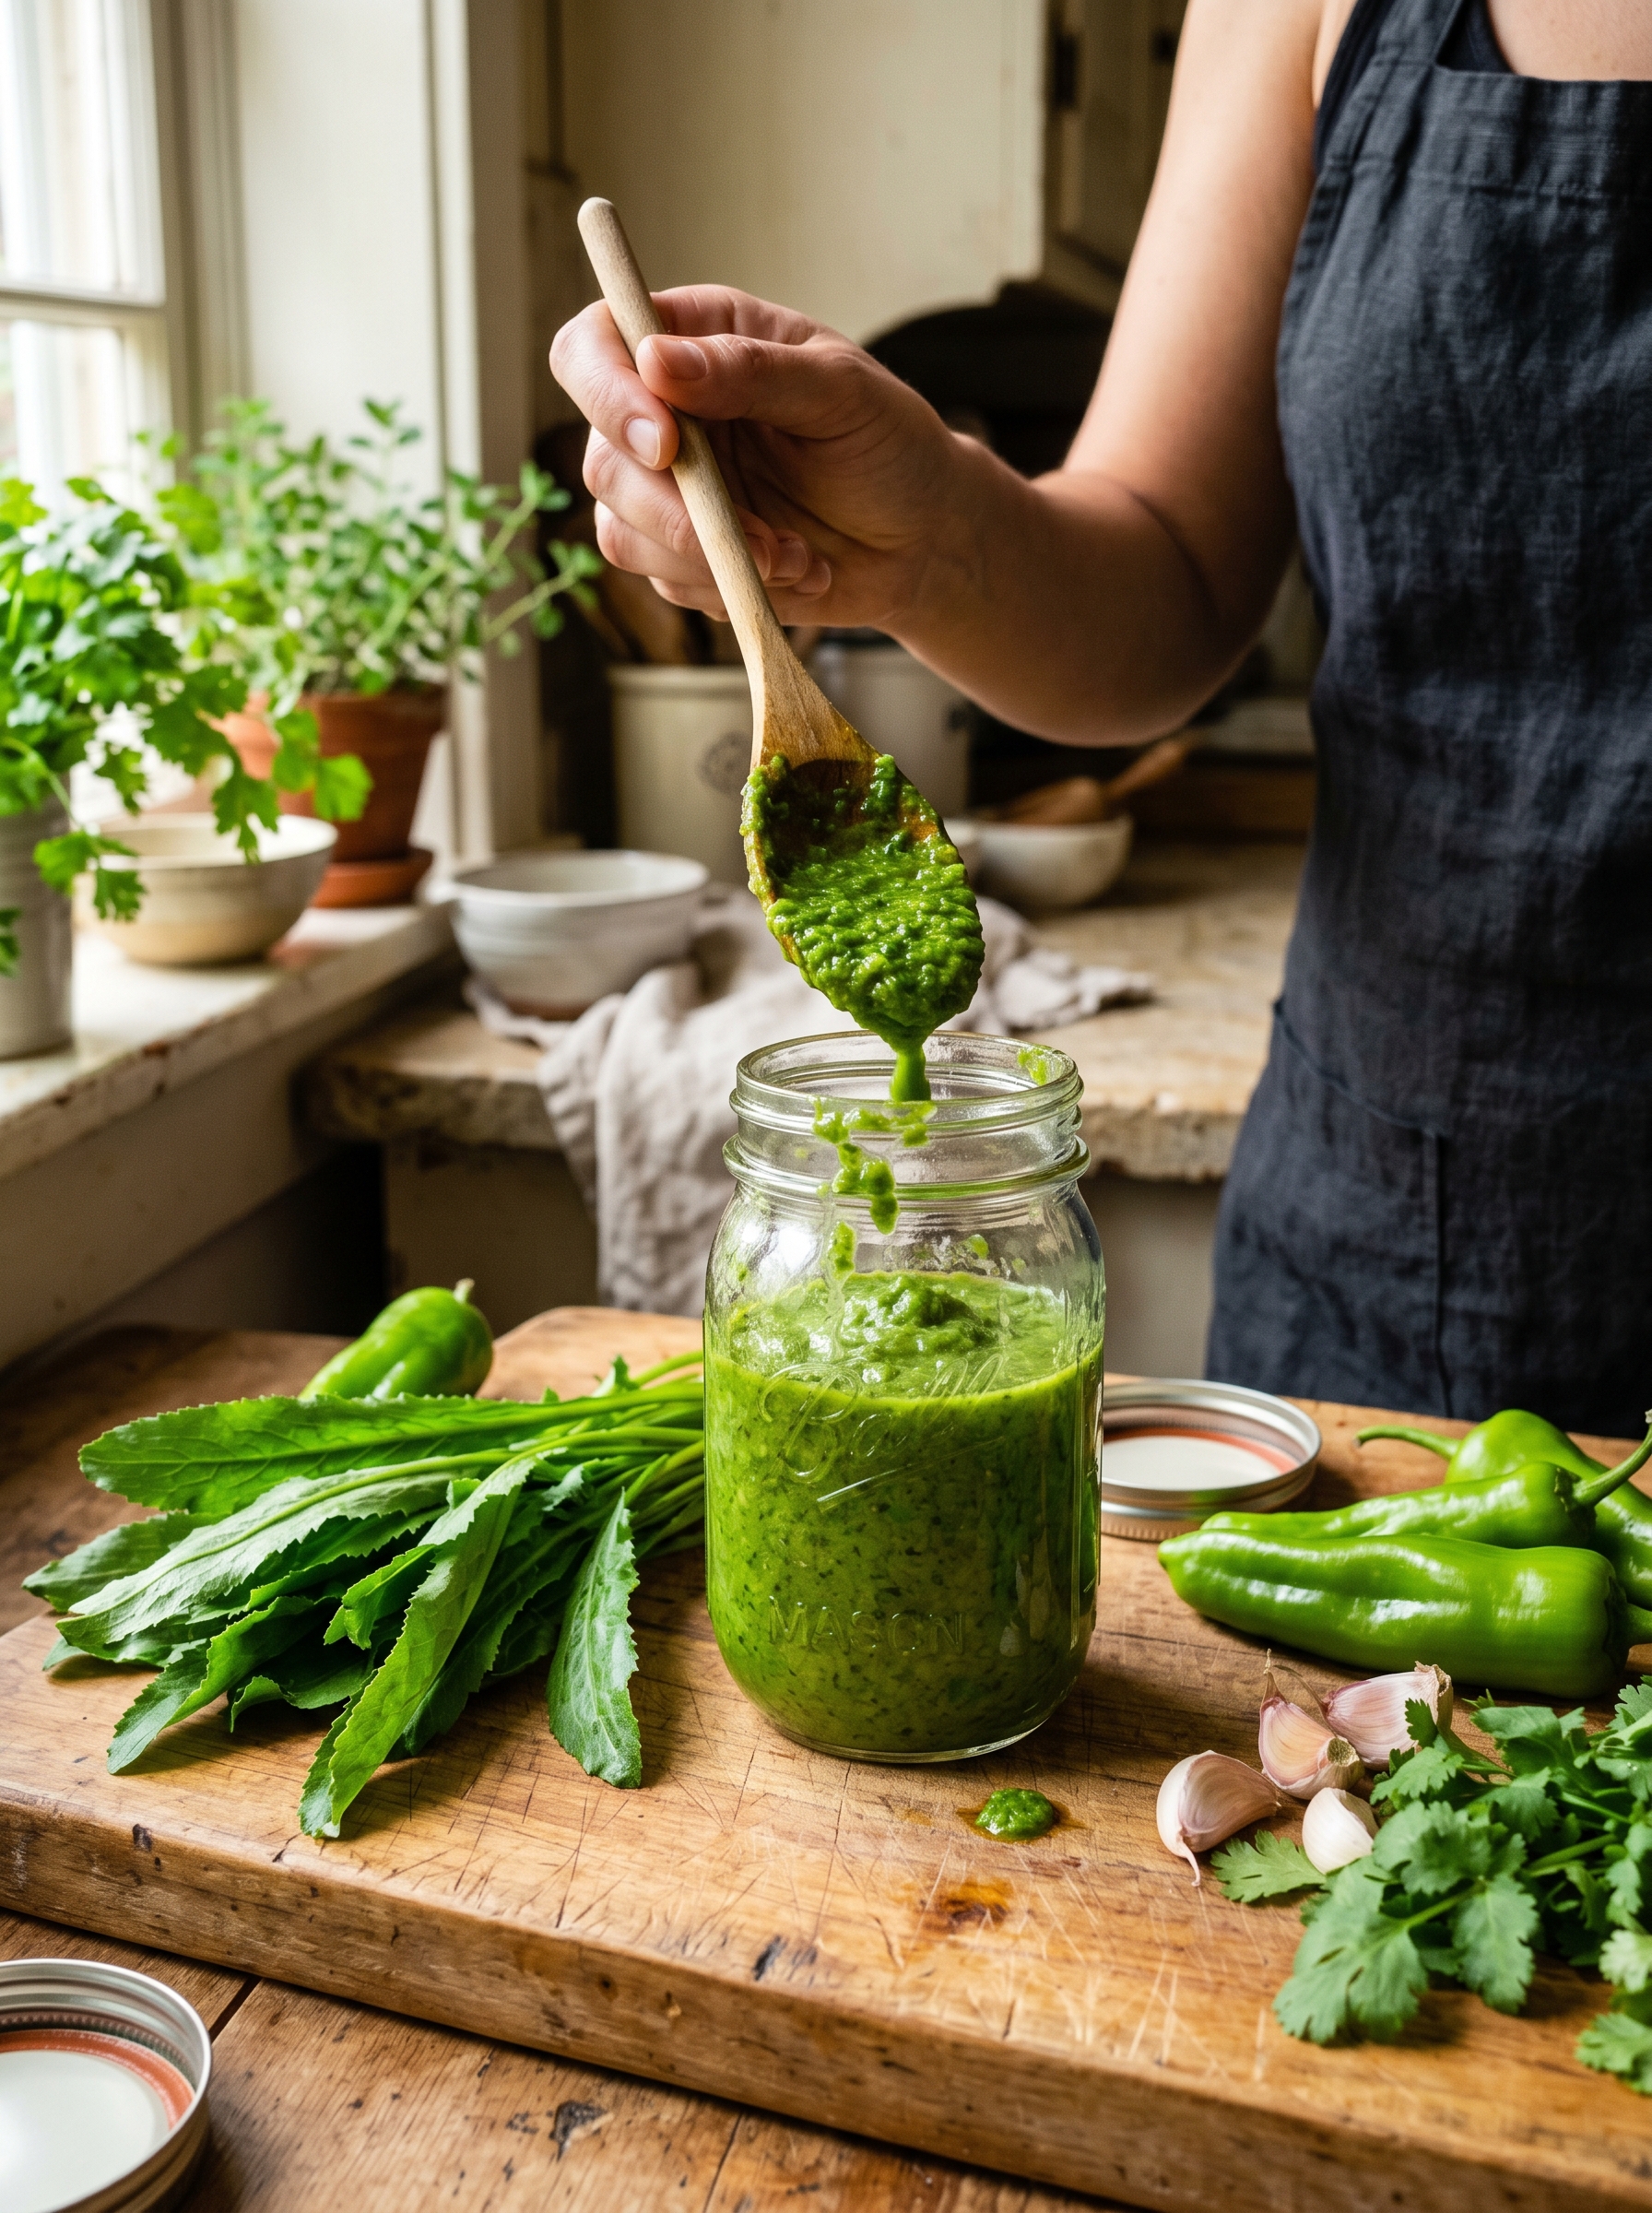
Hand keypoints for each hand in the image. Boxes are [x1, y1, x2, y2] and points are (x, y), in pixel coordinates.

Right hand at [549, 286, 966, 630]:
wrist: (923, 540)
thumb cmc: (890, 446)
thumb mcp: (840, 391)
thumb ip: (752, 371)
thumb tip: (657, 361)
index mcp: (694, 341)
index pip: (594, 347)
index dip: (607, 393)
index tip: (665, 443)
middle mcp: (665, 413)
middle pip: (602, 459)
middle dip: (673, 509)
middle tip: (757, 536)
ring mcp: (668, 490)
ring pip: (623, 532)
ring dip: (710, 556)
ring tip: (795, 555)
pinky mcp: (683, 556)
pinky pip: (666, 581)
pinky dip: (731, 587)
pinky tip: (796, 570)